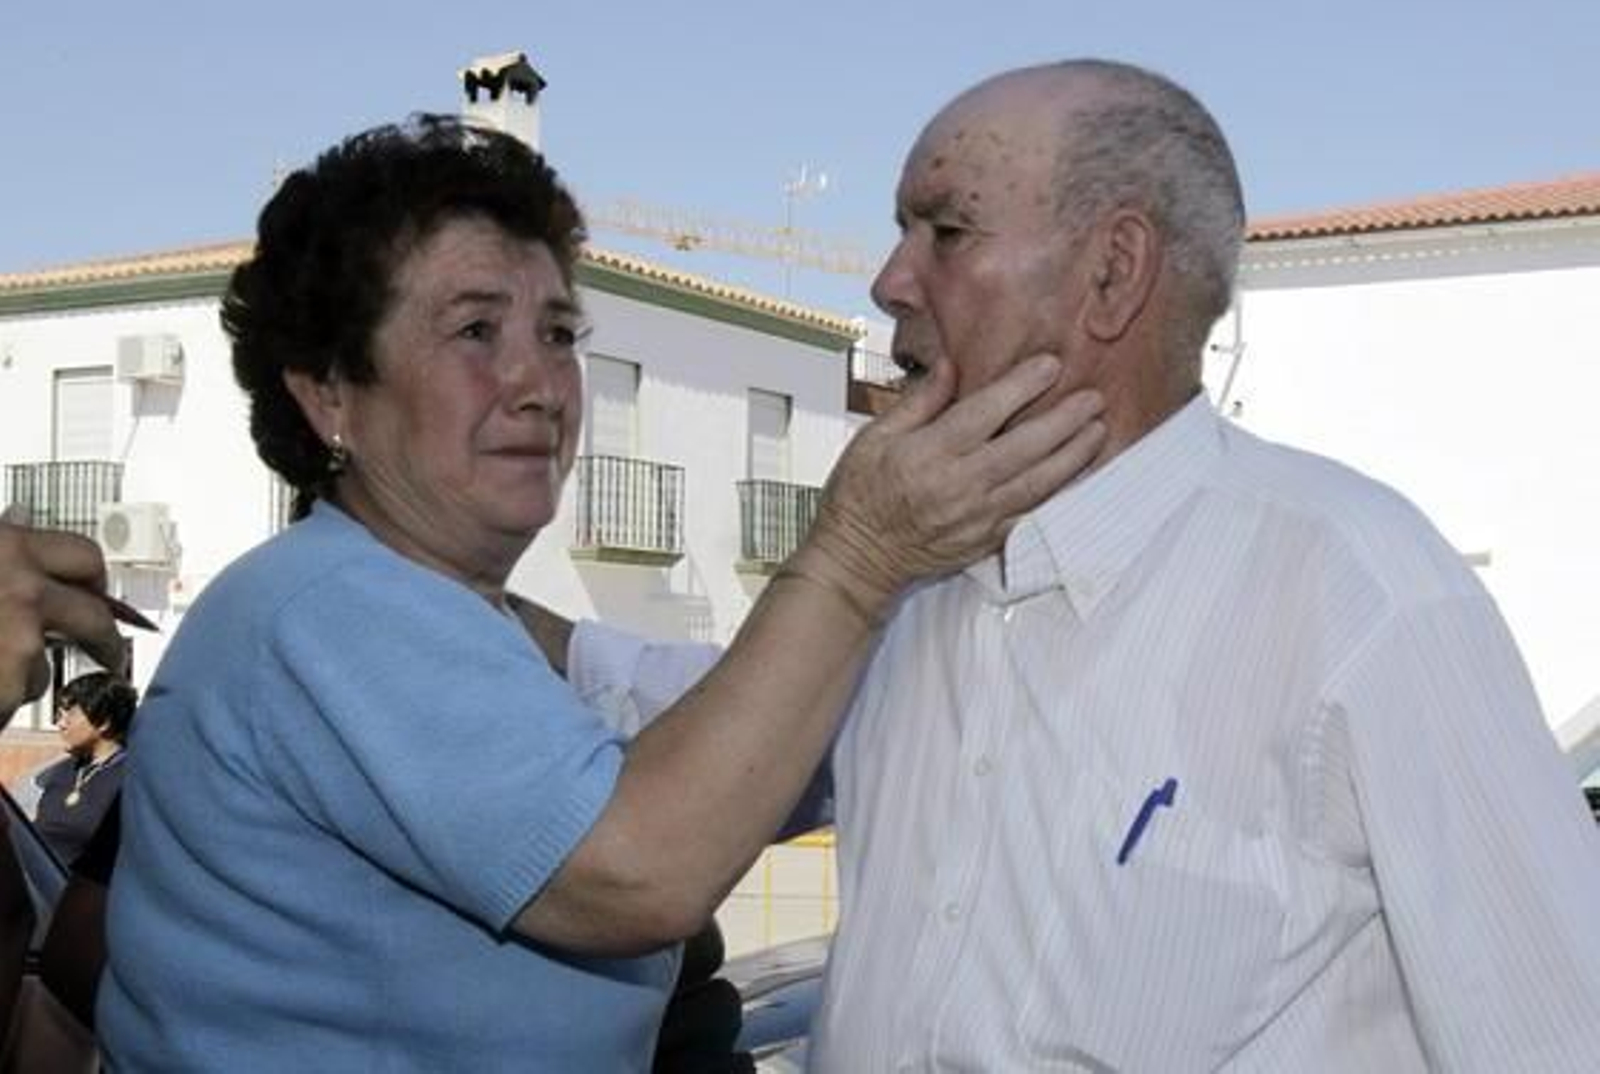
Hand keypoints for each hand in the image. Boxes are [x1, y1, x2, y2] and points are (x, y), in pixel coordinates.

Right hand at [0, 509, 128, 721]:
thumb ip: (3, 559)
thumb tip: (23, 527)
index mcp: (5, 543)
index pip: (81, 556)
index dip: (92, 582)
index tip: (95, 595)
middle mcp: (18, 575)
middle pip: (94, 611)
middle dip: (103, 638)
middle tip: (106, 655)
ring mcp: (19, 622)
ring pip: (48, 655)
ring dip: (21, 671)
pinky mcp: (13, 669)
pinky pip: (21, 688)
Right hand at [799, 355, 1104, 604]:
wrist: (857, 559)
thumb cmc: (859, 495)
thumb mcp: (873, 438)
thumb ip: (918, 402)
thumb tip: (951, 365)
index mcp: (929, 454)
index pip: (984, 413)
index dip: (1021, 387)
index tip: (1051, 365)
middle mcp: (958, 486)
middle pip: (1024, 448)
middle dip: (1064, 420)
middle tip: (1093, 397)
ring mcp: (977, 517)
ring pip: (1037, 483)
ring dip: (1072, 456)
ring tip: (1099, 430)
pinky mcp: (986, 541)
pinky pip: (1032, 517)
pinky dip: (1059, 496)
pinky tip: (1079, 476)